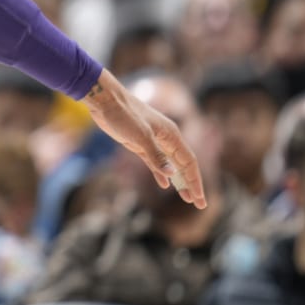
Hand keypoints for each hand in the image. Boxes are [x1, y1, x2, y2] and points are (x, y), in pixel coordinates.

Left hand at [83, 70, 206, 207]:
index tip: (200, 199)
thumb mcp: (140, 136)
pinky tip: (164, 184)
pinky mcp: (139, 143)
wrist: (104, 100)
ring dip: (178, 181)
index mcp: (171, 135)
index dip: (195, 181)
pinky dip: (161, 173)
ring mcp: (153, 141)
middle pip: (183, 165)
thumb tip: (172, 174)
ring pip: (170, 164)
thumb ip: (156, 156)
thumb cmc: (123, 114)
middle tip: (198, 203)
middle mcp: (166, 138)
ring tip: (186, 197)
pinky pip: (155, 161)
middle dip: (191, 184)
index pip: (189, 162)